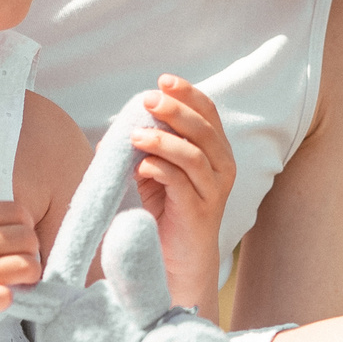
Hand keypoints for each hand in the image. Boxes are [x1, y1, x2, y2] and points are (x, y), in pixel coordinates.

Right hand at [0, 185, 41, 335]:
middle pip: (28, 238)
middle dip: (30, 249)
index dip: (24, 225)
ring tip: (16, 279)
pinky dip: (8, 297)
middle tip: (19, 259)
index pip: (19, 212)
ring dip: (27, 274)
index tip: (15, 239)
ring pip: (26, 266)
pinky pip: (5, 297)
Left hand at [133, 76, 235, 307]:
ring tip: (135, 136)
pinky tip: (140, 167)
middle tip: (148, 100)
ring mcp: (214, 190)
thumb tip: (119, 127)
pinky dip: (159, 168)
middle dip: (175, 110)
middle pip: (204, 129)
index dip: (188, 94)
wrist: (179, 261)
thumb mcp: (158, 173)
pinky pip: (181, 182)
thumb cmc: (168, 212)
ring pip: (194, 155)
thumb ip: (149, 149)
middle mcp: (222, 168)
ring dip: (162, 141)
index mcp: (216, 152)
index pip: (208, 113)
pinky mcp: (199, 211)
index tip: (164, 81)